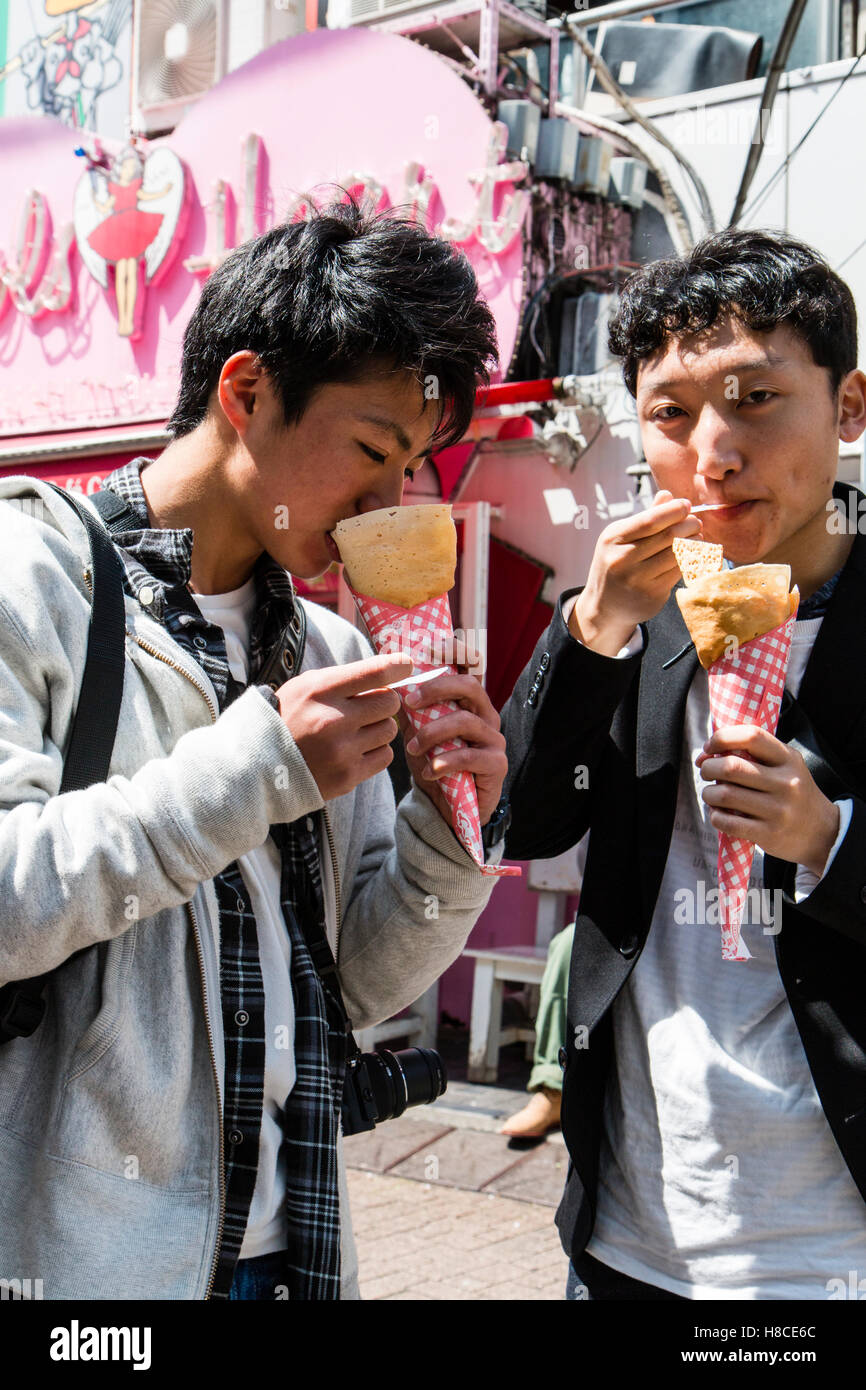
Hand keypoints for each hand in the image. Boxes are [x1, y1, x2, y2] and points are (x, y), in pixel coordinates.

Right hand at [274, 653, 411, 800]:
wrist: (259, 766)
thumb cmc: (288, 718)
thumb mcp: (305, 687)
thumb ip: (344, 679)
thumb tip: (389, 670)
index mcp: (320, 691)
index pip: (374, 672)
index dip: (397, 665)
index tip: (406, 664)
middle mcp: (332, 720)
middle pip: (390, 702)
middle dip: (383, 702)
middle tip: (368, 707)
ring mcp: (341, 751)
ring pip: (390, 730)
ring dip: (379, 728)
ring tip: (356, 731)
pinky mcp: (348, 776)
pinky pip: (385, 756)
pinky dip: (376, 751)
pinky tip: (356, 750)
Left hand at [399, 658, 506, 828]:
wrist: (448, 805)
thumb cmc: (434, 761)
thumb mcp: (417, 729)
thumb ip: (410, 706)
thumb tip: (385, 678)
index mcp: (469, 700)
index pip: (470, 665)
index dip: (456, 651)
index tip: (429, 648)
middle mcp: (486, 714)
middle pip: (469, 686)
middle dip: (436, 688)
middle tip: (409, 702)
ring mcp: (494, 738)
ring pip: (466, 721)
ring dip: (433, 732)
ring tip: (412, 748)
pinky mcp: (496, 765)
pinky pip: (471, 757)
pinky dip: (445, 762)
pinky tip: (429, 771)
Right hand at [571, 489, 702, 655]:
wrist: (604, 607)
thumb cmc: (615, 565)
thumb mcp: (621, 539)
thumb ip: (644, 518)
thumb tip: (667, 495)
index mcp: (613, 539)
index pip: (650, 520)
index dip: (673, 511)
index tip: (686, 505)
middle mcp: (622, 559)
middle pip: (667, 536)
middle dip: (688, 525)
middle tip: (696, 522)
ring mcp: (637, 579)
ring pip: (676, 554)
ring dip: (694, 542)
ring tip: (696, 537)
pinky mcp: (651, 595)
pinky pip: (678, 571)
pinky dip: (690, 560)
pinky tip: (692, 554)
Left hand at [696, 725, 840, 875]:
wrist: (822, 833)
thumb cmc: (792, 794)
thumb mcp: (784, 767)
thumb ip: (752, 756)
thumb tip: (705, 757)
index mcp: (788, 759)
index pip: (751, 736)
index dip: (722, 738)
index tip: (710, 748)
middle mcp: (786, 782)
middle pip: (731, 767)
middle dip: (708, 768)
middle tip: (707, 773)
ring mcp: (778, 810)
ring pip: (724, 795)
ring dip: (708, 794)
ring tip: (712, 795)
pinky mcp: (769, 834)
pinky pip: (727, 822)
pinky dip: (715, 817)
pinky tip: (720, 814)